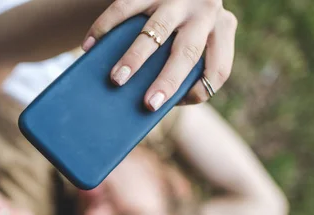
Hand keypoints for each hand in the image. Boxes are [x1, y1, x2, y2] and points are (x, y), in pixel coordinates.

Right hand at [82, 0, 237, 109]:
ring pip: (157, 30)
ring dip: (134, 58)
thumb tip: (150, 102)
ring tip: (116, 79)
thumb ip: (190, 63)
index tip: (171, 106)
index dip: (198, 93)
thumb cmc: (183, 24)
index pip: (218, 69)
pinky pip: (125, 6)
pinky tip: (89, 45)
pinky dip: (104, 27)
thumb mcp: (200, 37)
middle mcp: (206, 11)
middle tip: (148, 103)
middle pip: (187, 52)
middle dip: (166, 80)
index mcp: (223, 29)